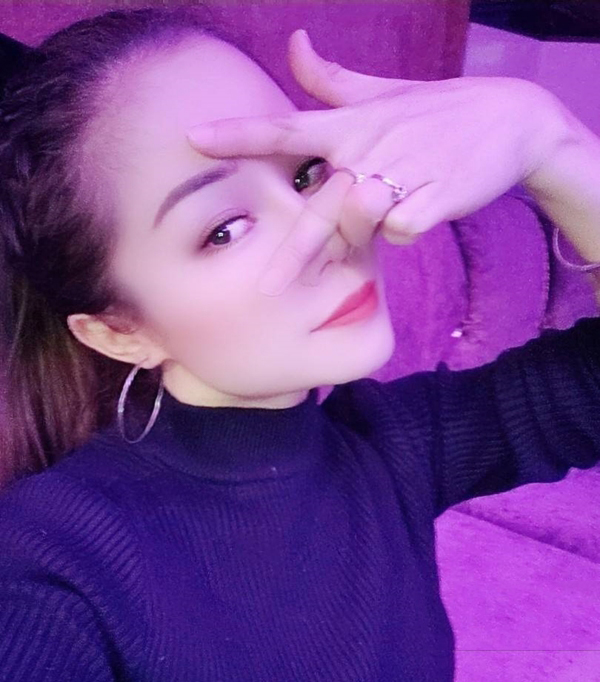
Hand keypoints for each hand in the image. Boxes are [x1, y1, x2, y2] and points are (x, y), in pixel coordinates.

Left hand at [187, 29, 568, 295]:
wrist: (510, 120)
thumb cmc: (435, 113)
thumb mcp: (383, 92)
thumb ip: (332, 81)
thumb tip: (296, 42)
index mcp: (350, 125)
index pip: (284, 129)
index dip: (238, 135)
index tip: (194, 137)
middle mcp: (368, 148)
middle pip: (318, 208)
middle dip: (292, 252)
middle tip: (264, 287)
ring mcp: (401, 173)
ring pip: (365, 221)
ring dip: (372, 228)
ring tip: (401, 197)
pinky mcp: (433, 197)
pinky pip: (403, 231)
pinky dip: (409, 227)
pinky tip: (430, 202)